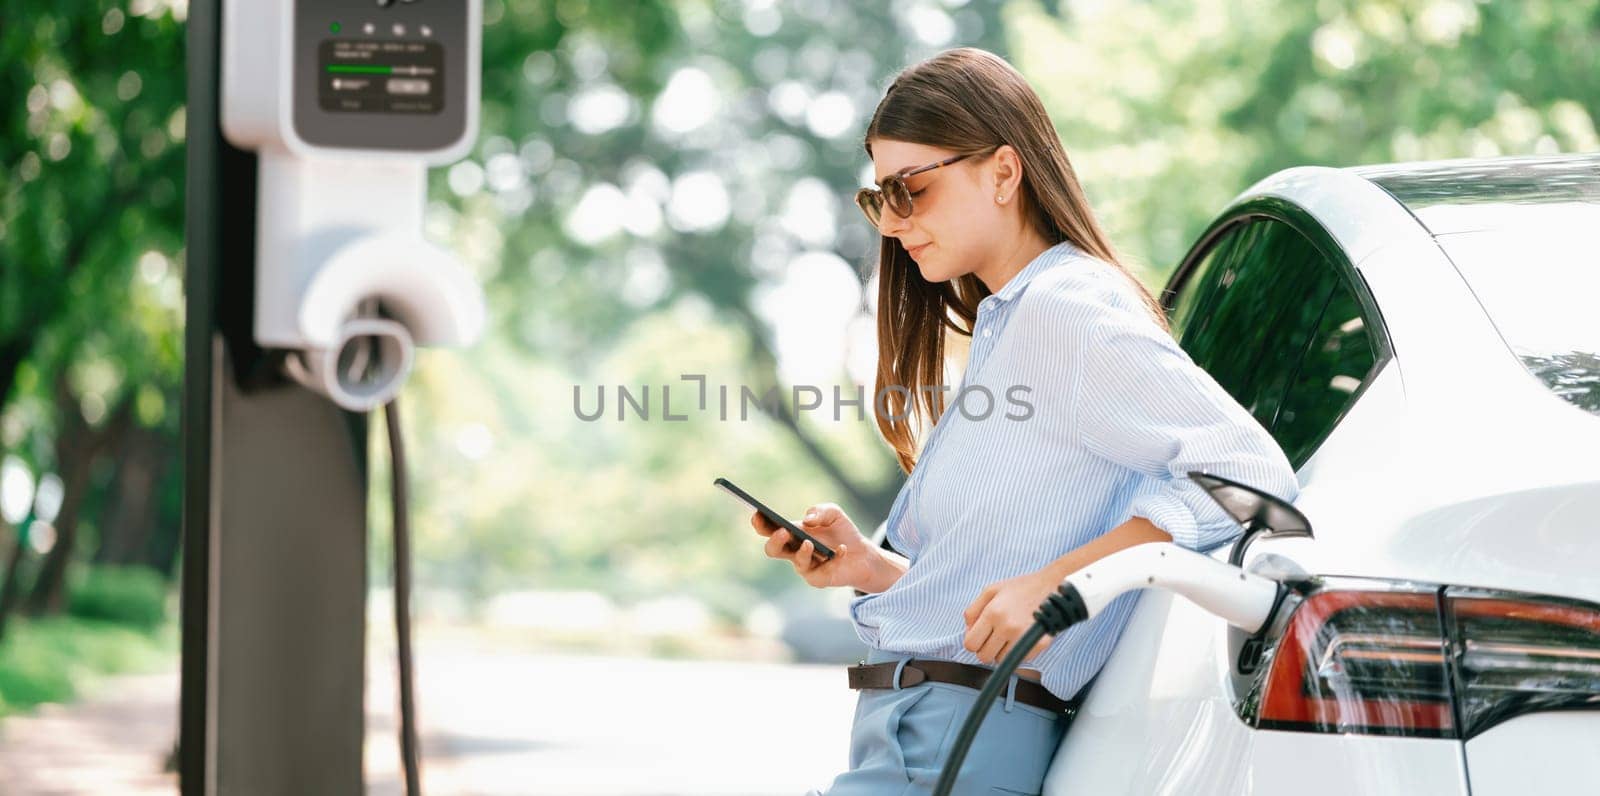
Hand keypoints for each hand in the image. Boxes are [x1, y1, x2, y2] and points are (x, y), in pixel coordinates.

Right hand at [752, 502, 876, 589]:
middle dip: (775, 541)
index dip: (760, 522)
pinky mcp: (819, 579)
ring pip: (797, 563)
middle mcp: (793, 552)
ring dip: (802, 553)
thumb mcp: (833, 514)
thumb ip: (820, 511)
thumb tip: (807, 520)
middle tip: (784, 531)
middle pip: (772, 550)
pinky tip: (842, 549)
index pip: (768, 529)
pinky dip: (835, 558)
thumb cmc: (841, 532)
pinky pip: (823, 571)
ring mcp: (805, 567)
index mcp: (791, 533)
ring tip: (809, 543)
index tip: (758, 513)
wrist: (861, 553)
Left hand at [962, 570, 1059, 664]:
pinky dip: (1017, 653)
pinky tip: (1022, 638)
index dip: (973, 642)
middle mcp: (1007, 627)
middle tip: (994, 637)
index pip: (970, 644)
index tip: (980, 637)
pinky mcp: (1038, 645)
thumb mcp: (991, 590)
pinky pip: (1018, 661)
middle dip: (986, 649)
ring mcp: (1023, 638)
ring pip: (1000, 661)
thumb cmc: (1021, 588)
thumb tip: (967, 631)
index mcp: (992, 613)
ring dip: (1001, 652)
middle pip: (984, 657)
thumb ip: (973, 611)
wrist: (1054, 586)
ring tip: (1009, 636)